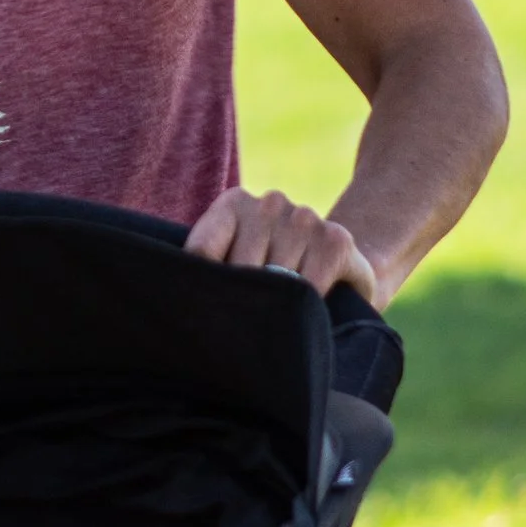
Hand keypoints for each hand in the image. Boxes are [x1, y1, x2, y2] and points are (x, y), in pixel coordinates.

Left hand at [187, 187, 378, 304]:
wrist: (342, 266)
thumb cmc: (274, 272)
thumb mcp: (237, 263)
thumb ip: (212, 270)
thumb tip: (182, 302)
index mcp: (234, 202)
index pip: (202, 251)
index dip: (204, 287)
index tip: (209, 308)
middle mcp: (270, 203)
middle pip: (238, 270)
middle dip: (241, 303)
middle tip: (248, 324)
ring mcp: (304, 219)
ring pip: (274, 283)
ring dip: (276, 309)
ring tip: (281, 316)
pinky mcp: (336, 241)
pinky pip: (307, 289)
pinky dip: (304, 310)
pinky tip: (307, 309)